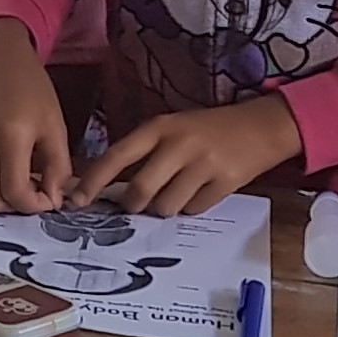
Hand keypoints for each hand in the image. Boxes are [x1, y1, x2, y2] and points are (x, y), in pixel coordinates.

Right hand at [0, 18, 72, 214]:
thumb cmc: (29, 89)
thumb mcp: (55, 125)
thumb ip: (58, 166)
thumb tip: (54, 200)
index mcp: (11, 136)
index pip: (16, 193)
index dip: (35, 205)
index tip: (47, 198)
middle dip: (15, 206)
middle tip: (30, 191)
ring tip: (8, 187)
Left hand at [72, 96, 300, 218]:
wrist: (261, 126)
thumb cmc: (207, 130)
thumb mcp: (172, 128)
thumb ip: (143, 153)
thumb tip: (106, 186)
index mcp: (159, 128)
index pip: (116, 157)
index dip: (93, 182)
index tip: (76, 201)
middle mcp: (179, 145)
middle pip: (139, 191)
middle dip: (133, 205)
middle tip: (136, 204)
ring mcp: (203, 164)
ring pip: (165, 206)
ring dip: (164, 208)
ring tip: (176, 192)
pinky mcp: (226, 183)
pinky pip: (194, 210)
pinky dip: (192, 207)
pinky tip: (200, 190)